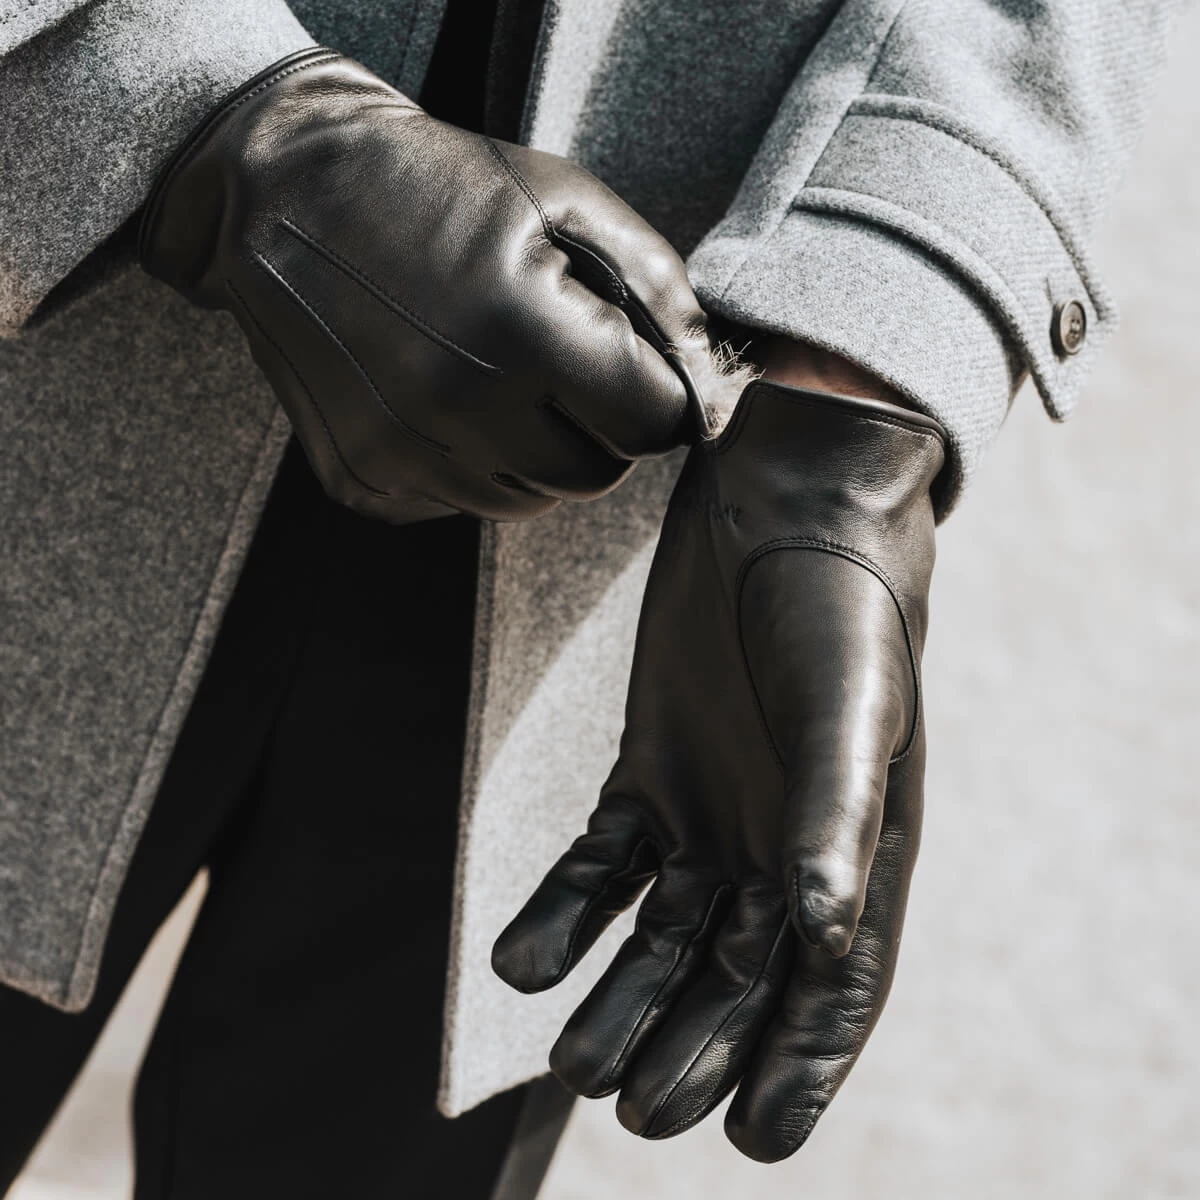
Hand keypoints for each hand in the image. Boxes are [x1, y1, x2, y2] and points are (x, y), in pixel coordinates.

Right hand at [139, 48, 711, 522]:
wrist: (283, 193)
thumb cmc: (436, 185)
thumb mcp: (562, 199)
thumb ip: (655, 287)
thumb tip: (708, 376)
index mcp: (521, 332)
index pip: (651, 424)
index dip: (662, 398)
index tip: (644, 374)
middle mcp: (458, 408)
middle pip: (594, 474)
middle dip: (601, 428)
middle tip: (568, 369)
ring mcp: (403, 454)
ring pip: (528, 499)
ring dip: (536, 450)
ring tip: (499, 375)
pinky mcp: (363, 479)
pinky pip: (459, 501)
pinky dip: (471, 462)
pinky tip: (441, 394)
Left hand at [492, 380, 944, 1160]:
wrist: (778, 503)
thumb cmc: (835, 603)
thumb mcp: (847, 708)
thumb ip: (836, 818)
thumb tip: (825, 940)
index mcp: (857, 849)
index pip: (834, 987)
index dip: (800, 1068)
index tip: (755, 1143)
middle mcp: (785, 846)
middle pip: (736, 978)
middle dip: (692, 1048)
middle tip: (635, 1105)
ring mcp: (712, 812)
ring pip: (661, 936)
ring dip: (618, 997)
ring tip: (572, 1059)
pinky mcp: (649, 771)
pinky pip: (601, 863)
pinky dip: (564, 914)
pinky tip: (521, 959)